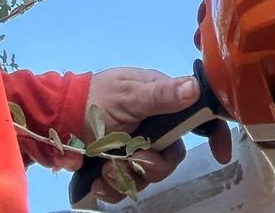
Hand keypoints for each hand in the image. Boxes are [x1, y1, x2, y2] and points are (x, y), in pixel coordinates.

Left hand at [78, 66, 231, 204]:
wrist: (55, 118)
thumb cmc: (94, 99)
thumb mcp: (128, 95)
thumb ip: (161, 95)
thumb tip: (195, 87)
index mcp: (160, 99)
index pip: (196, 114)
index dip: (213, 132)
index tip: (219, 154)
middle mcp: (152, 125)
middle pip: (172, 154)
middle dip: (155, 165)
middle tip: (135, 162)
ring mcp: (134, 146)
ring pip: (148, 175)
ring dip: (128, 178)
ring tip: (105, 172)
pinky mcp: (117, 164)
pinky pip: (126, 186)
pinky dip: (112, 188)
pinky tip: (97, 181)